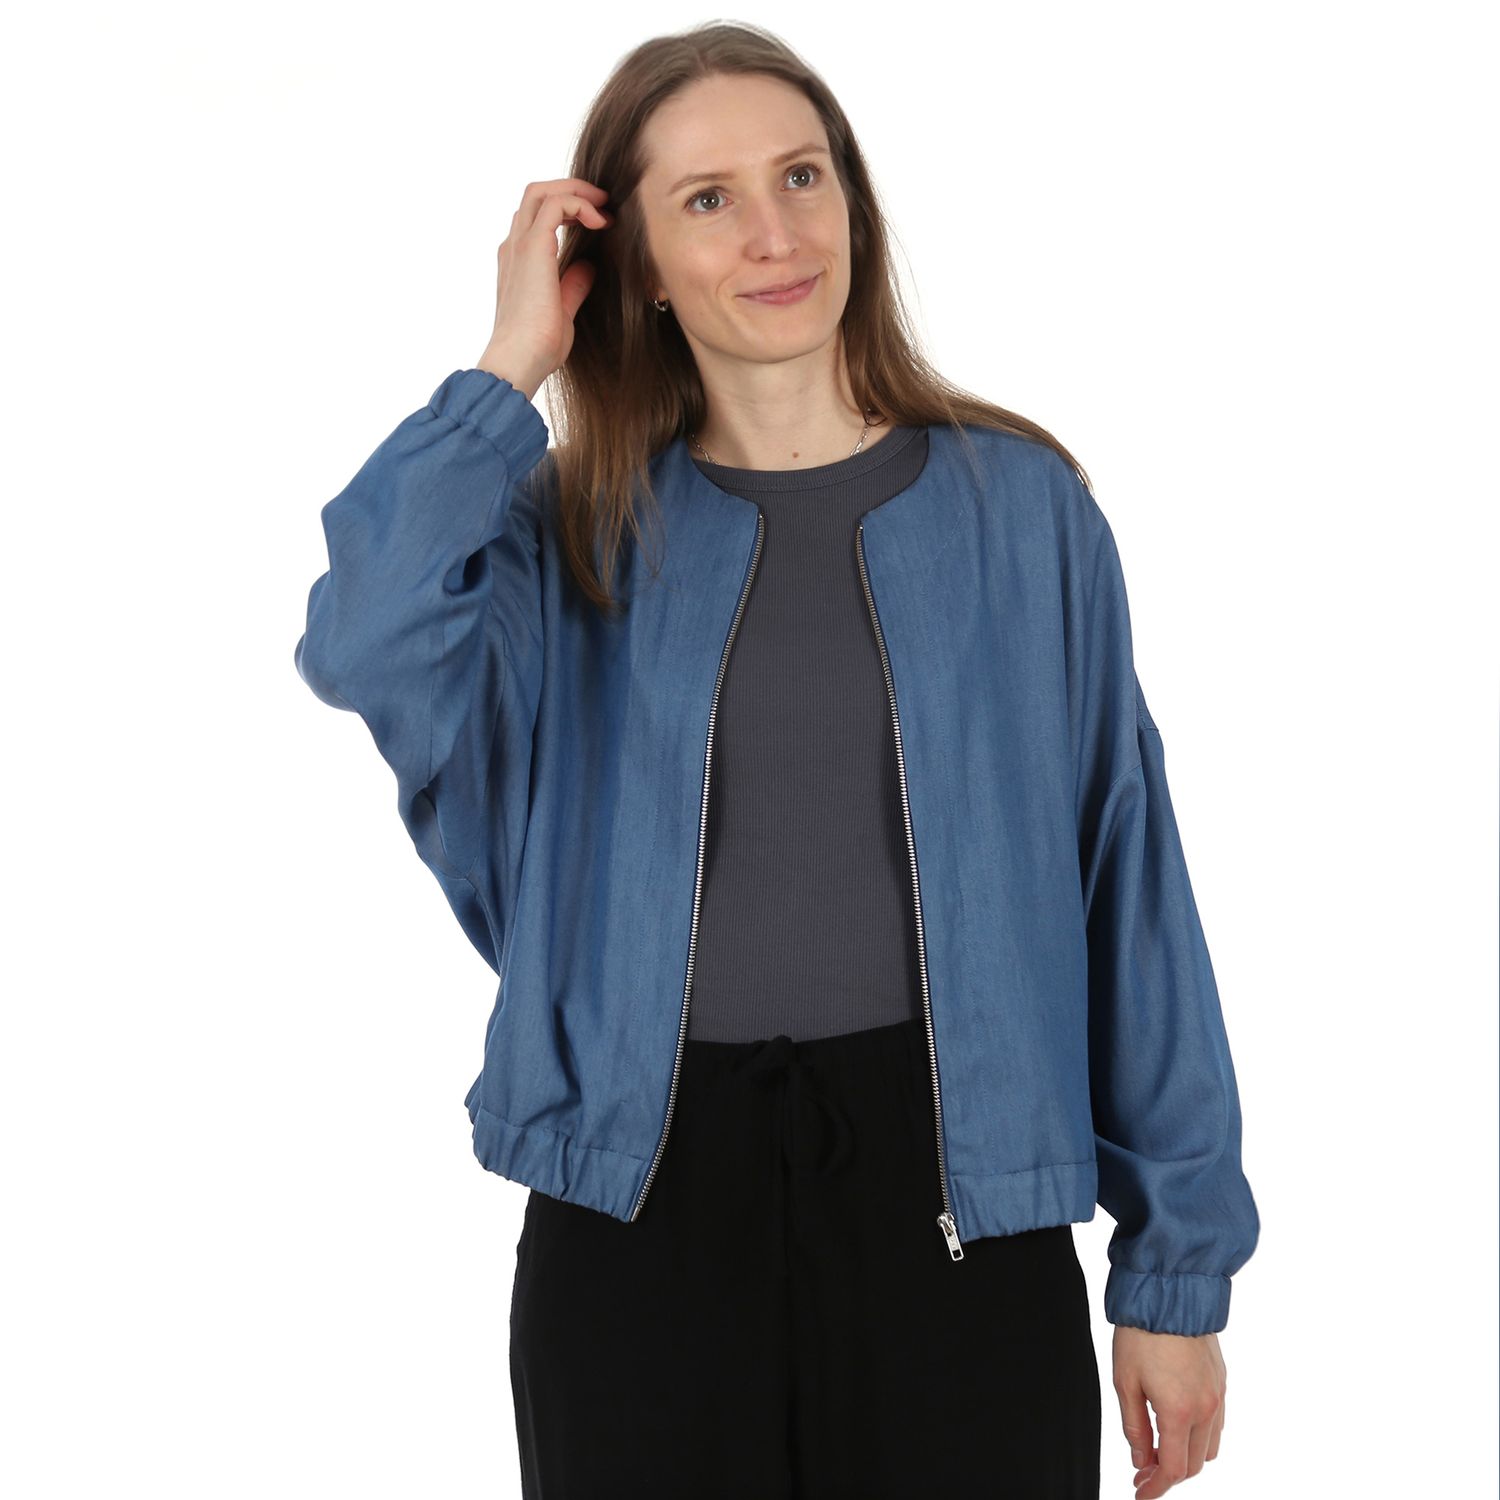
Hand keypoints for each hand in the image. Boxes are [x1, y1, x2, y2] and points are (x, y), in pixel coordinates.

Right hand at [476, 176, 613, 400]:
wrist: (521, 359)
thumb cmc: (538, 346)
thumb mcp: (563, 310)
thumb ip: (573, 285)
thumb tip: (588, 267)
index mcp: (519, 261)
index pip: (537, 217)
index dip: (568, 209)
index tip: (598, 222)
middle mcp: (515, 247)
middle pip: (537, 194)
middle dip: (572, 190)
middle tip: (602, 203)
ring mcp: (520, 245)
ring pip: (541, 191)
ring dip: (576, 191)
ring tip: (603, 207)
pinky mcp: (533, 247)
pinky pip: (555, 204)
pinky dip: (580, 204)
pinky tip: (600, 222)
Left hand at [1112, 1324, 1226, 1495]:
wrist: (1169, 1291)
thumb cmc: (1141, 1333)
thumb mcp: (1125, 1382)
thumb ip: (1135, 1428)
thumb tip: (1141, 1461)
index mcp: (1179, 1412)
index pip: (1174, 1470)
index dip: (1156, 1488)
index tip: (1140, 1494)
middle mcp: (1206, 1408)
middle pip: (1194, 1464)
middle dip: (1169, 1474)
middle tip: (1143, 1472)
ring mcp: (1218, 1395)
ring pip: (1210, 1447)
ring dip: (1187, 1456)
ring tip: (1159, 1450)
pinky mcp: (1221, 1381)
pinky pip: (1216, 1423)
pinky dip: (1199, 1435)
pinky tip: (1177, 1425)